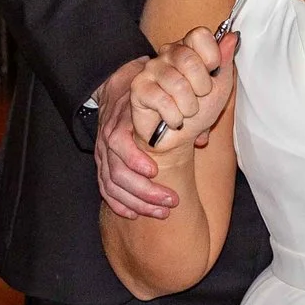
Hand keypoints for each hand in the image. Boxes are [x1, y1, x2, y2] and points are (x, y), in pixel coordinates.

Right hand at [93, 58, 179, 220]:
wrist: (118, 90)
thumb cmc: (147, 97)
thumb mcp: (162, 98)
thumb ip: (181, 117)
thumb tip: (201, 139)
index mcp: (122, 122)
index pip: (120, 144)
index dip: (135, 160)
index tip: (155, 171)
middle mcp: (108, 141)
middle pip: (117, 172)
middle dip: (144, 191)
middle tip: (170, 201)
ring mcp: (103, 155)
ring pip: (112, 186)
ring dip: (136, 202)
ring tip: (161, 212)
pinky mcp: (102, 165)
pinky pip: (105, 189)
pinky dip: (117, 204)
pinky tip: (134, 214)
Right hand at [128, 29, 239, 160]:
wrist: (179, 138)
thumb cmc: (199, 111)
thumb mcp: (221, 87)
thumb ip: (225, 61)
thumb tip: (232, 36)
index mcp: (189, 48)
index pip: (199, 35)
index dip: (211, 56)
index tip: (212, 73)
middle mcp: (168, 54)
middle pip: (189, 60)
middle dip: (202, 87)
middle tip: (199, 98)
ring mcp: (151, 69)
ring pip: (177, 84)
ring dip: (188, 107)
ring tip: (185, 111)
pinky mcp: (139, 87)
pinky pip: (161, 100)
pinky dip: (173, 116)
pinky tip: (172, 118)